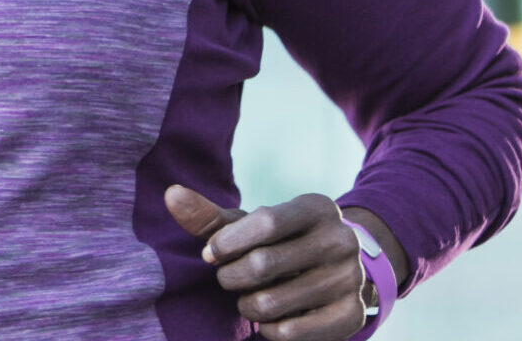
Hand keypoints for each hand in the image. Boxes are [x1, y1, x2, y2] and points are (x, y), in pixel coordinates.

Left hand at [166, 186, 371, 339]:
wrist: (332, 274)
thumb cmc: (277, 243)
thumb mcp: (250, 225)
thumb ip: (209, 216)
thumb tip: (171, 194)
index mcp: (317, 208)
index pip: (265, 222)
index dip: (227, 242)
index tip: (210, 254)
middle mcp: (341, 240)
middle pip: (264, 264)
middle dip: (230, 276)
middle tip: (228, 278)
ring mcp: (349, 280)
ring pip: (271, 303)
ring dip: (245, 305)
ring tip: (248, 297)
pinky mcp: (350, 316)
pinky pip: (288, 332)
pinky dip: (266, 329)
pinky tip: (268, 318)